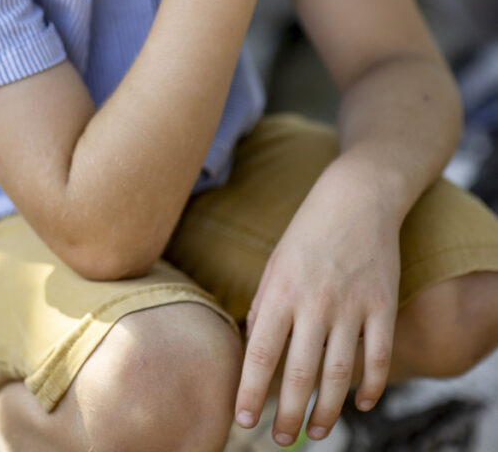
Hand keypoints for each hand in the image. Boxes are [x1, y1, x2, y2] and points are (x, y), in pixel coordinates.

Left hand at [235, 160, 400, 444]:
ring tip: (316, 431)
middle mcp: (315, 302)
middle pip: (300, 373)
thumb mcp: (275, 264)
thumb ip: (265, 307)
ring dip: (326, 410)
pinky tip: (363, 404)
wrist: (357, 198)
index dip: (251, 391)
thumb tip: (252, 351)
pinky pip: (378, 357)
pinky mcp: (382, 305)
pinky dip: (372, 386)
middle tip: (280, 439)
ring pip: (339, 374)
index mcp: (281, 291)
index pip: (261, 353)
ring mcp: (352, 305)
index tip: (244, 420)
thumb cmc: (307, 233)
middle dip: (288, 414)